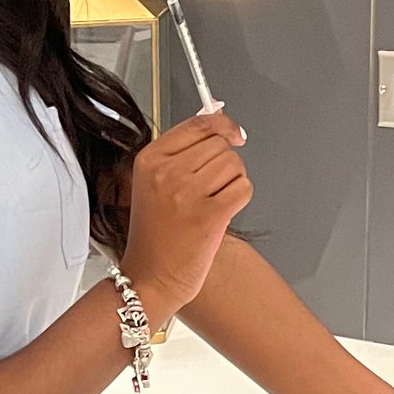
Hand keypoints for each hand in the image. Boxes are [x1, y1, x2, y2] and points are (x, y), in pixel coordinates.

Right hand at [123, 112, 251, 320]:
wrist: (149, 279)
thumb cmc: (155, 236)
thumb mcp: (155, 184)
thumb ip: (184, 150)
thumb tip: (217, 114)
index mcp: (149, 160)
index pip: (198, 124)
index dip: (223, 125)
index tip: (234, 133)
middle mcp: (166, 172)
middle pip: (220, 144)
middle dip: (224, 163)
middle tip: (209, 189)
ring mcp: (187, 193)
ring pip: (234, 164)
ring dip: (232, 182)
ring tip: (212, 203)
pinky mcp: (209, 215)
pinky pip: (244, 188)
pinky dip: (240, 199)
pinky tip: (222, 214)